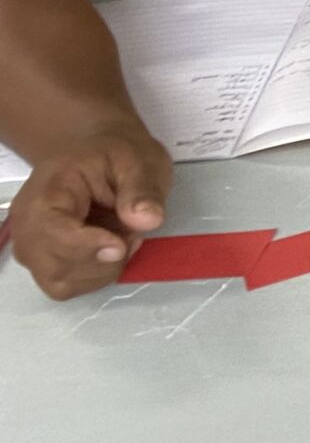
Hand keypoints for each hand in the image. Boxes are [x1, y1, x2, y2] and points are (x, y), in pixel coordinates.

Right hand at [7, 124, 170, 300]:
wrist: (98, 157)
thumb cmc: (116, 157)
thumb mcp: (138, 161)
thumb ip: (142, 190)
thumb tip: (148, 220)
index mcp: (47, 190)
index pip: (49, 232)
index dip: (84, 247)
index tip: (120, 245)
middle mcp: (28, 224)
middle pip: (52, 266)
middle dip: (101, 261)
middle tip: (132, 233)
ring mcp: (33, 247)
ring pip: (61, 283)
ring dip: (102, 269)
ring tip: (123, 236)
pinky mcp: (46, 263)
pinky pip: (67, 286)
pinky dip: (96, 275)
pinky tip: (112, 249)